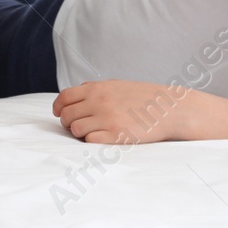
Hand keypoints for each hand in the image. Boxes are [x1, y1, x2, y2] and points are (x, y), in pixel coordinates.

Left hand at [52, 80, 189, 143]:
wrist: (168, 108)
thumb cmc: (141, 98)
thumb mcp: (115, 86)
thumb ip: (93, 90)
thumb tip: (71, 98)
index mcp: (97, 89)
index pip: (64, 98)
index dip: (58, 108)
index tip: (59, 114)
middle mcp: (99, 102)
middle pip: (67, 116)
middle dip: (68, 123)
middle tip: (77, 125)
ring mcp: (107, 119)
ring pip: (76, 130)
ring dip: (80, 133)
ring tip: (93, 131)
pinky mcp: (116, 135)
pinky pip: (90, 141)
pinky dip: (92, 140)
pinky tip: (102, 138)